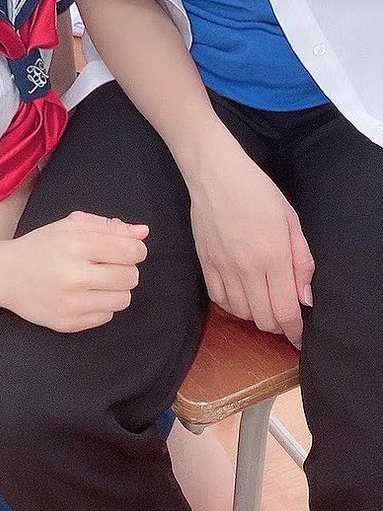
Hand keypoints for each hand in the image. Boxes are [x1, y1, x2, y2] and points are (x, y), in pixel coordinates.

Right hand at [0, 211, 148, 333]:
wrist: (5, 275)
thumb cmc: (41, 245)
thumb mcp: (71, 226)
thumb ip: (108, 227)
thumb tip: (143, 232)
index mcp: (77, 244)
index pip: (131, 251)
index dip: (136, 250)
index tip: (127, 250)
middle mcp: (74, 275)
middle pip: (130, 277)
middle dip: (126, 270)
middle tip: (109, 266)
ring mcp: (71, 303)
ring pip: (123, 300)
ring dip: (116, 290)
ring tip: (98, 282)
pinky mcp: (68, 324)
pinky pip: (106, 317)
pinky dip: (101, 306)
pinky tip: (84, 296)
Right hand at [189, 143, 313, 348]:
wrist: (214, 174)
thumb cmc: (257, 191)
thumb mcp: (290, 220)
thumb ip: (302, 261)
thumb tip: (305, 298)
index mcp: (273, 256)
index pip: (286, 311)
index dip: (295, 331)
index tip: (299, 336)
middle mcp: (247, 268)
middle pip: (263, 319)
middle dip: (278, 324)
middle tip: (283, 312)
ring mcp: (223, 267)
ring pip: (241, 313)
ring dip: (255, 314)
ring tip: (262, 299)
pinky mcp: (205, 263)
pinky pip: (219, 299)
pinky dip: (232, 305)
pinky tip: (240, 293)